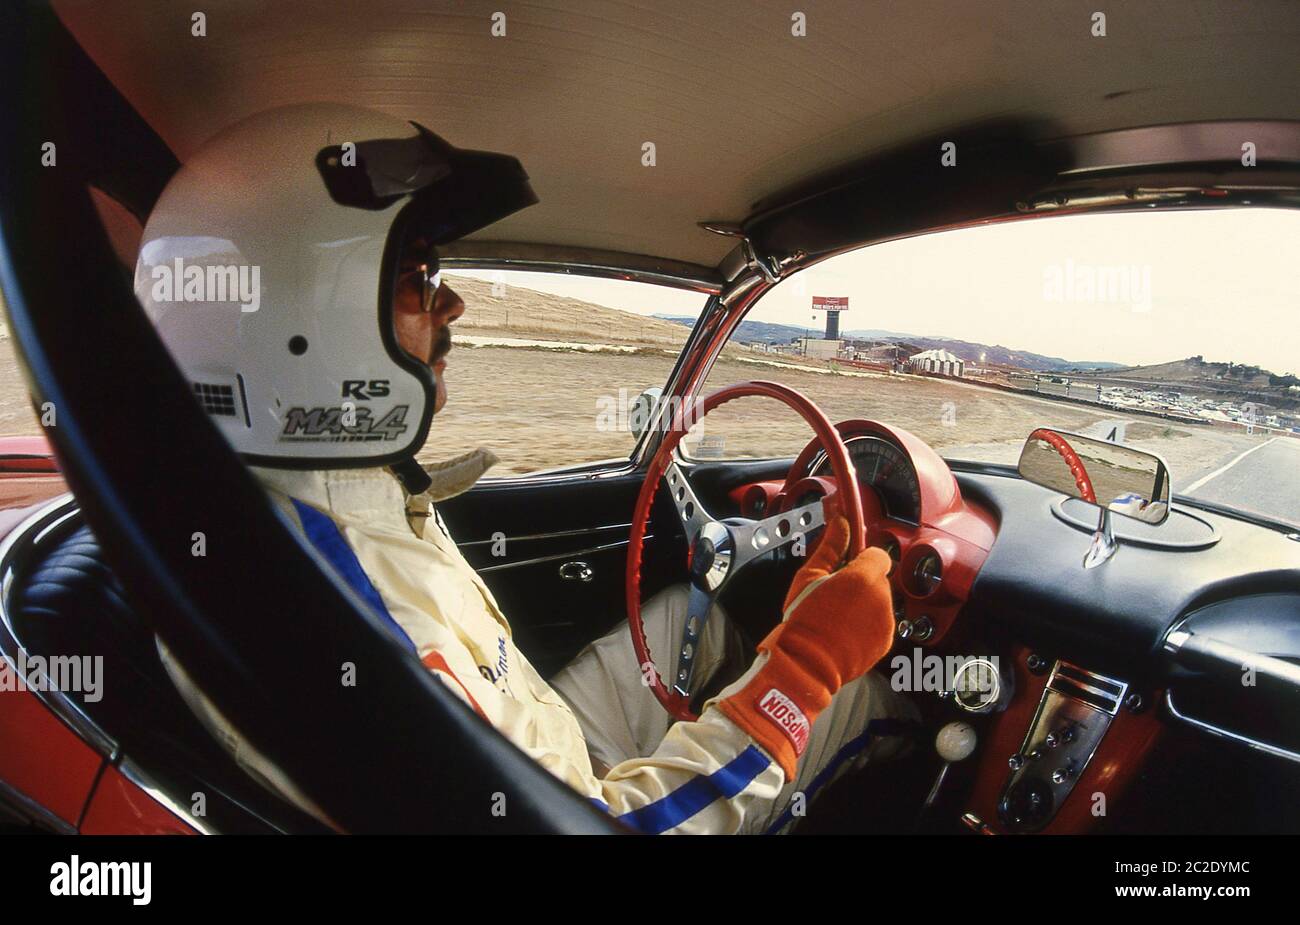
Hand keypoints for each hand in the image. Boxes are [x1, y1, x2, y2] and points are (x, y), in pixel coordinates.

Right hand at [717, 498, 894, 777]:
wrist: (807, 664)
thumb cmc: (803, 618)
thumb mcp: (809, 577)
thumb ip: (830, 547)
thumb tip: (840, 519)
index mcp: (864, 576)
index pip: (878, 555)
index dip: (861, 561)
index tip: (844, 569)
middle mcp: (883, 597)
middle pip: (879, 580)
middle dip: (861, 584)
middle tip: (833, 597)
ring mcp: (887, 622)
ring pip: (880, 602)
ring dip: (865, 605)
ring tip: (837, 618)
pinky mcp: (886, 641)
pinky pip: (880, 624)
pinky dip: (868, 626)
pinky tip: (844, 633)